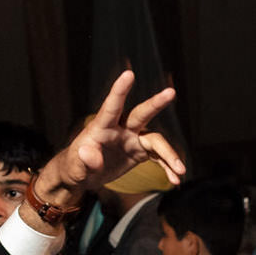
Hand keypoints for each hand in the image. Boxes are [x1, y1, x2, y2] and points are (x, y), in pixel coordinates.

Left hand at [36, 71, 184, 202]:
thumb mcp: (75, 168)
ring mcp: (132, 139)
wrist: (82, 176)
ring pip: (156, 140)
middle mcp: (120, 129)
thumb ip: (83, 161)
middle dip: (156, 103)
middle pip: (141, 113)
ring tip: (181, 171)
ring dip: (169, 155)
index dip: (120, 90)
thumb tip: (89, 154)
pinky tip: (175, 180)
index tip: (128, 74)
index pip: (111, 106)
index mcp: (102, 127)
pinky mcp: (139, 151)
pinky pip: (158, 157)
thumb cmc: (74, 167)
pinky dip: (167, 167)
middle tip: (171, 92)